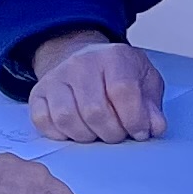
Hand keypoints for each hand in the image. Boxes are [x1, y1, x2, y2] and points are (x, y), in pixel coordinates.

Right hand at [27, 29, 166, 142]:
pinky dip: (61, 134)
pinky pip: (44, 122)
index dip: (134, 119)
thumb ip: (152, 105)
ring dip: (87, 136)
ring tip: (98, 133)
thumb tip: (154, 127)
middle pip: (95, 110)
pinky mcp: (38, 94)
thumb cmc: (118, 74)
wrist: (84, 59)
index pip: (123, 91)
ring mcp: (56, 78)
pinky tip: (76, 130)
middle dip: (112, 133)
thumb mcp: (145, 81)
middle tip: (118, 134)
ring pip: (67, 119)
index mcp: (113, 57)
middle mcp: (81, 64)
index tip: (139, 132)